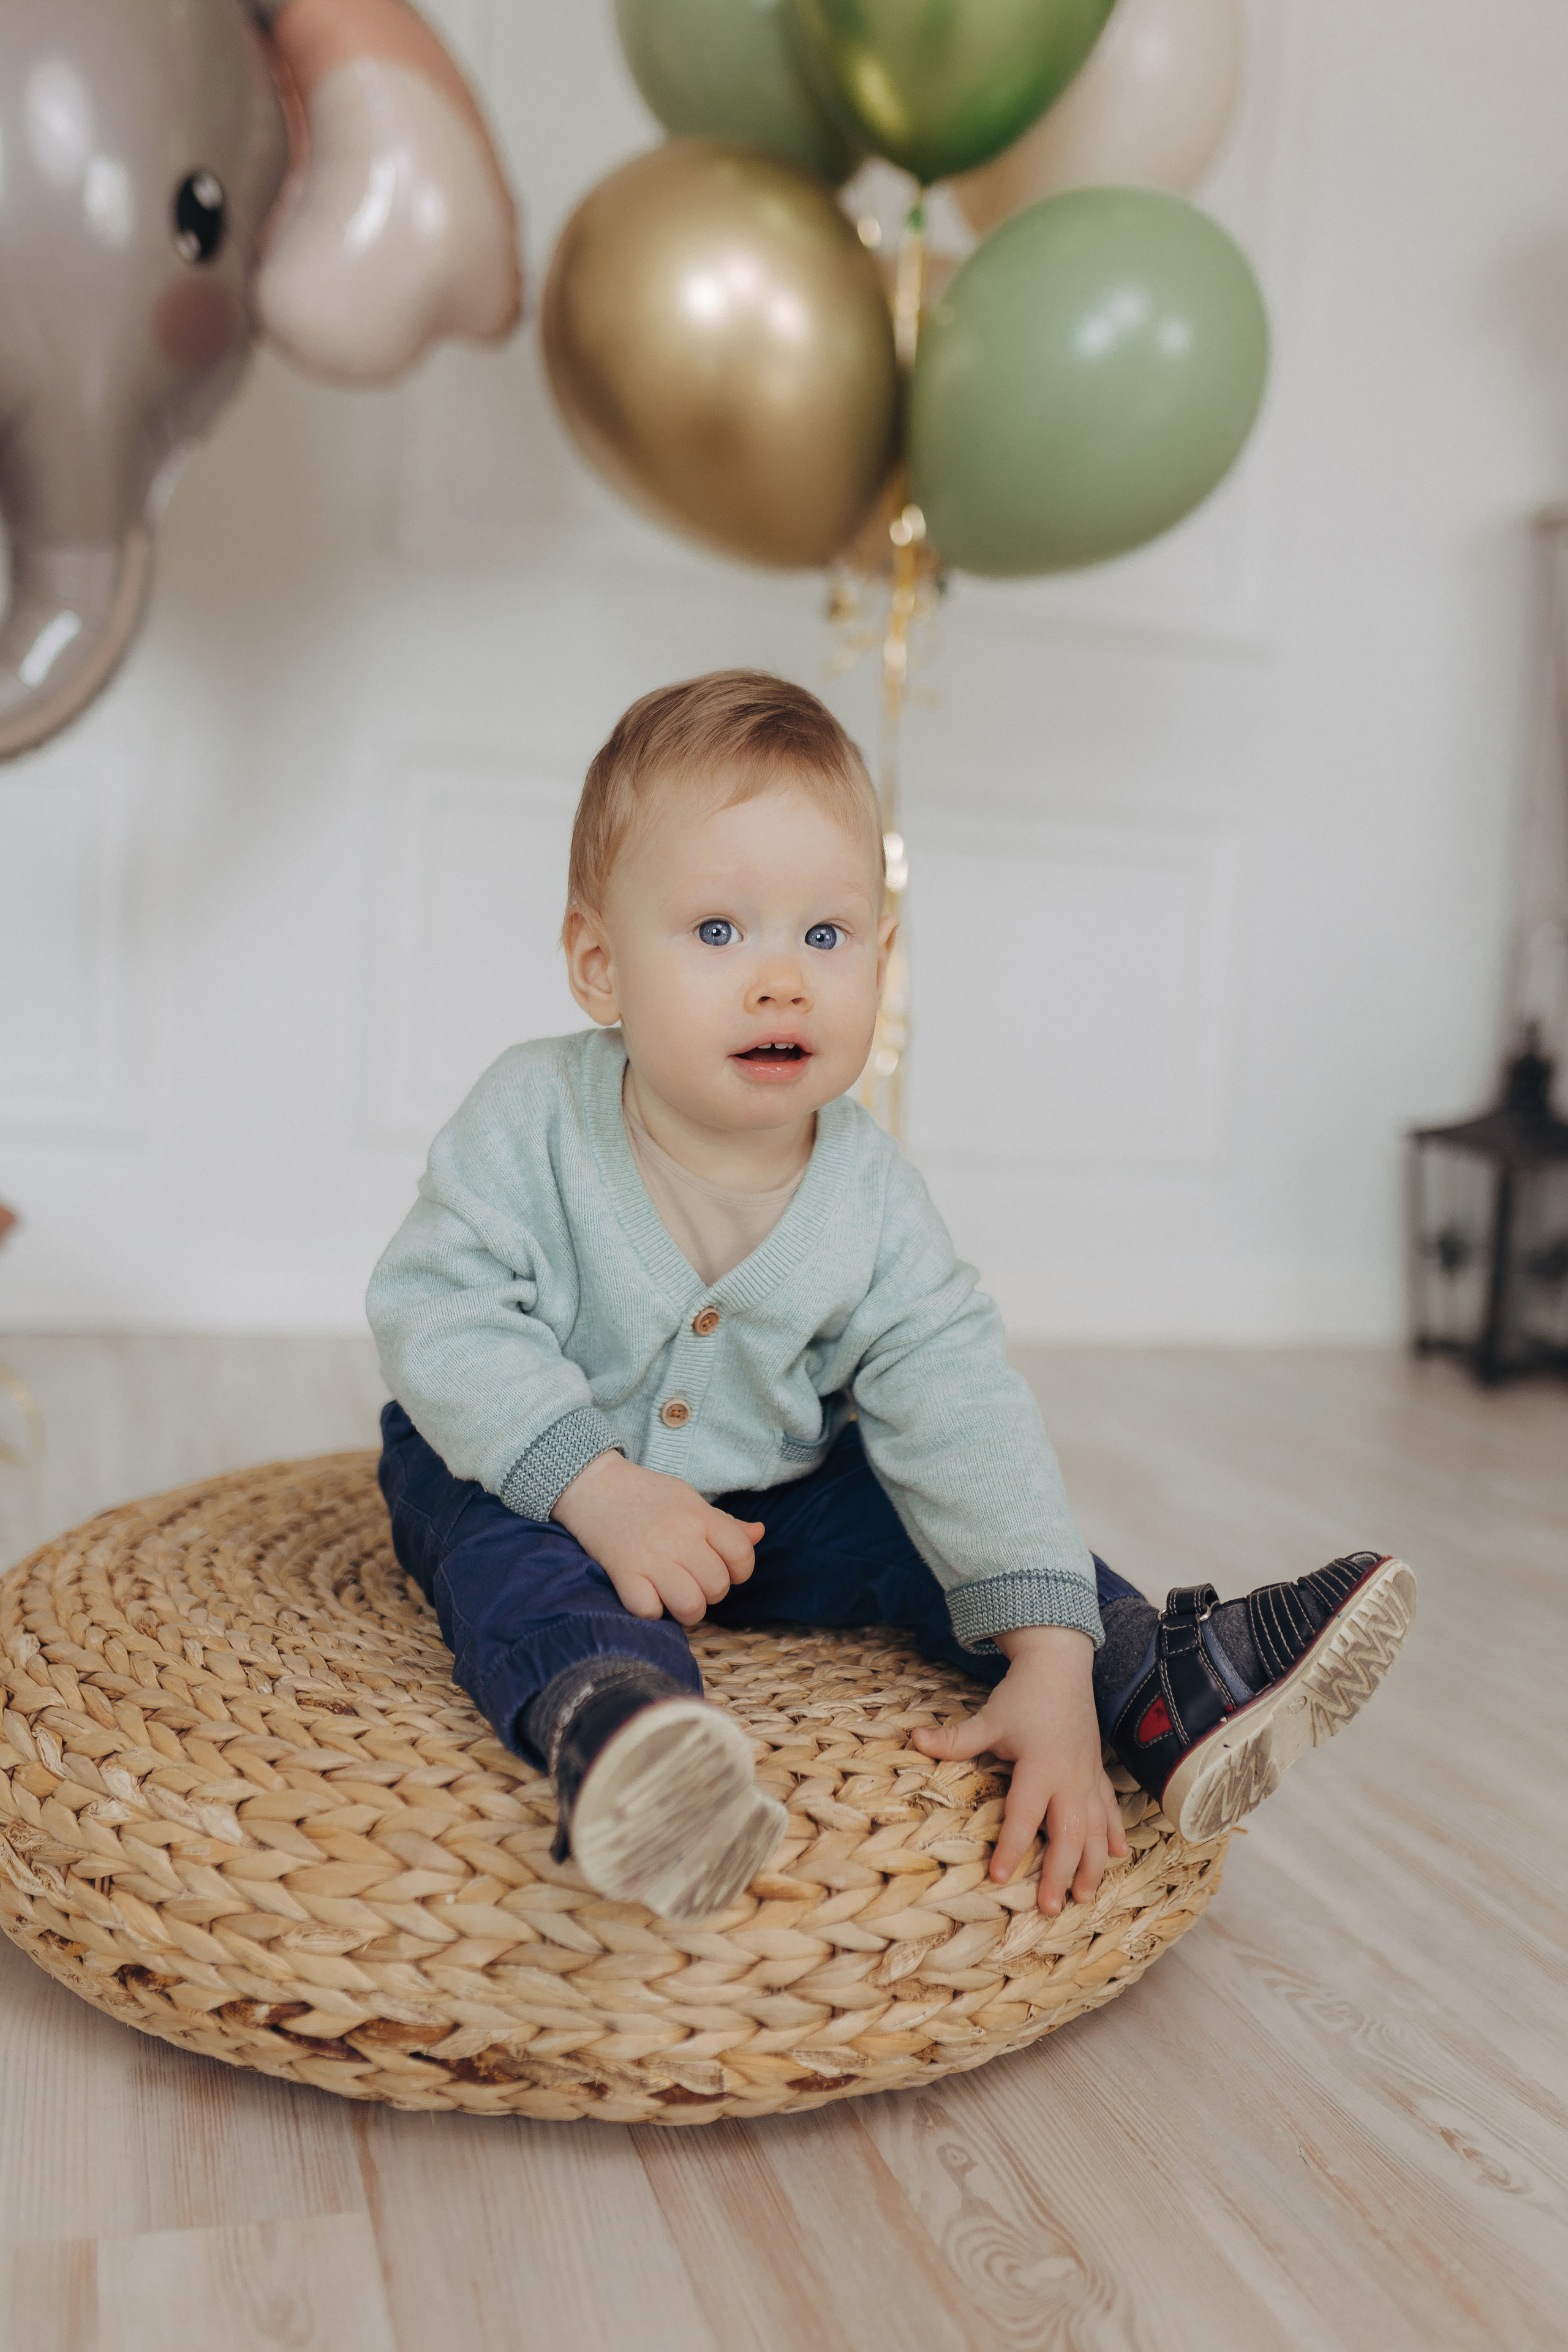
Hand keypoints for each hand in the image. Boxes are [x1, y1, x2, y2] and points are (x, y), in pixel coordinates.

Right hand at [551, 1450, 760, 1627]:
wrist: (593, 1485)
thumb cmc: (647, 1495)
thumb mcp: (689, 1500)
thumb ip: (725, 1523)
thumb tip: (759, 1534)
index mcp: (699, 1516)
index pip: (742, 1554)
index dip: (741, 1570)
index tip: (725, 1569)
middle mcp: (679, 1537)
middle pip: (717, 1586)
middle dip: (711, 1593)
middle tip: (695, 1581)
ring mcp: (650, 1557)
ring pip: (690, 1606)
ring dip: (687, 1610)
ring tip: (676, 1596)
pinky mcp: (622, 1573)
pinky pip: (649, 1611)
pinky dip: (651, 1611)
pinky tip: (648, 1595)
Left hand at [912, 1626, 1127, 1915]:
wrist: (1060, 1665)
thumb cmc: (1024, 1694)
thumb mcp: (989, 1717)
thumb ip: (956, 1737)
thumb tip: (915, 1739)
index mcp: (1041, 1767)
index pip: (1023, 1815)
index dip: (1011, 1847)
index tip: (1000, 1876)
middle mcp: (1069, 1778)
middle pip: (1068, 1834)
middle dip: (1060, 1873)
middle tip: (1049, 1908)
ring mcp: (1088, 1777)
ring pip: (1095, 1829)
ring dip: (1092, 1864)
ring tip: (1084, 1897)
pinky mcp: (1097, 1772)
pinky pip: (1110, 1808)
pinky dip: (1114, 1833)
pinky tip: (1118, 1856)